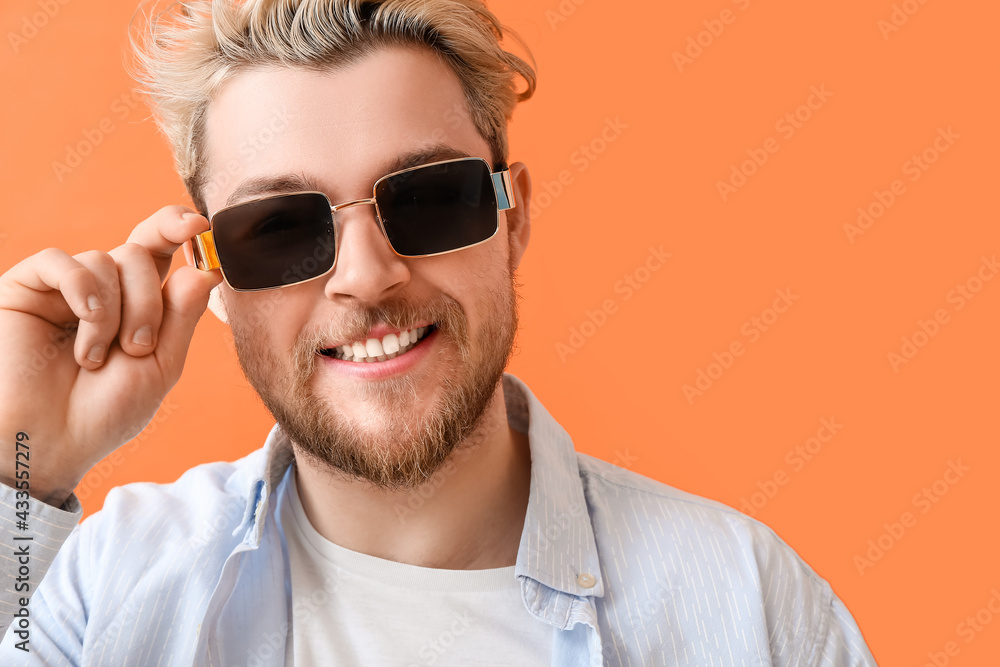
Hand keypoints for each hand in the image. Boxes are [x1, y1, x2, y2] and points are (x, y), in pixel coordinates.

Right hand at [0, 207, 222, 505]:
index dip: (177, 228)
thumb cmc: (104, 412)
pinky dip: (82, 289)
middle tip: (137, 348)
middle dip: (149, 301)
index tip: (200, 227)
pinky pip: (61, 261)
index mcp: (139, 302)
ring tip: (97, 359)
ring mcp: (63, 287)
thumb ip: (182, 317)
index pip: (160, 249)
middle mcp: (103, 288)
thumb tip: (205, 270)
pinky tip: (85, 321)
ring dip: (114, 313)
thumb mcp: (160, 366)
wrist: (48, 442)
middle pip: (140, 253)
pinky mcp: (24, 289)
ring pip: (106, 259)